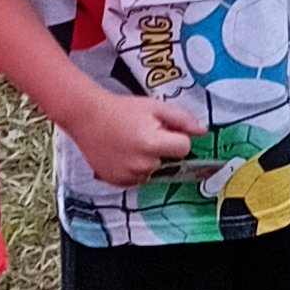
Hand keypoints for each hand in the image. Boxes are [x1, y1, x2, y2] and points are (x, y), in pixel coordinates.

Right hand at [69, 84, 203, 186]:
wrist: (87, 117)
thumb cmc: (121, 110)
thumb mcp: (155, 107)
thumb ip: (182, 120)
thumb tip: (203, 132)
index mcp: (152, 144)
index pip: (183, 148)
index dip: (176, 137)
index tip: (162, 129)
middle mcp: (141, 164)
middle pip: (168, 161)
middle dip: (161, 148)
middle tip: (141, 133)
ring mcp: (127, 175)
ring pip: (153, 171)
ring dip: (147, 160)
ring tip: (129, 142)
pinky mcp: (116, 181)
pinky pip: (137, 178)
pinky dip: (133, 168)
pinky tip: (122, 153)